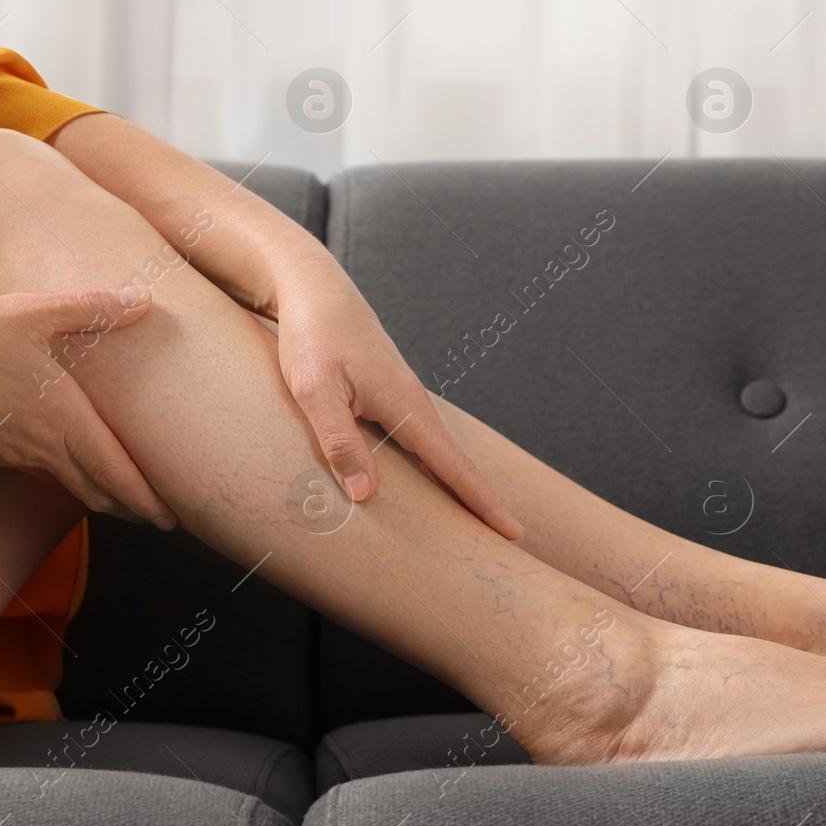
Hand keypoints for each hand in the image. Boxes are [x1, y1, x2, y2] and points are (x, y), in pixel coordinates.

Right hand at [0, 286, 176, 527]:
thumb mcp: (29, 313)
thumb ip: (90, 308)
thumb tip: (145, 300)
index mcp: (62, 420)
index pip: (114, 471)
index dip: (146, 498)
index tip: (173, 517)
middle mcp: (42, 446)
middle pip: (98, 489)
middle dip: (135, 506)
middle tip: (166, 516)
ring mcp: (16, 451)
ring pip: (72, 483)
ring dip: (105, 493)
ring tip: (132, 497)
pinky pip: (45, 471)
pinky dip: (74, 478)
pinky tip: (77, 464)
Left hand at [273, 253, 524, 539]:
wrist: (312, 286)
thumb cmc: (311, 336)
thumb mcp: (315, 392)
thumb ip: (339, 442)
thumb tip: (367, 496)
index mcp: (405, 405)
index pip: (453, 466)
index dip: (482, 502)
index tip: (513, 532)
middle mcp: (412, 403)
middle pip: (455, 463)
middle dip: (481, 501)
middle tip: (509, 538)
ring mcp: (401, 397)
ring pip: (438, 451)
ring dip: (459, 484)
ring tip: (477, 519)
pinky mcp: (385, 394)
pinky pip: (419, 440)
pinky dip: (434, 466)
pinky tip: (429, 479)